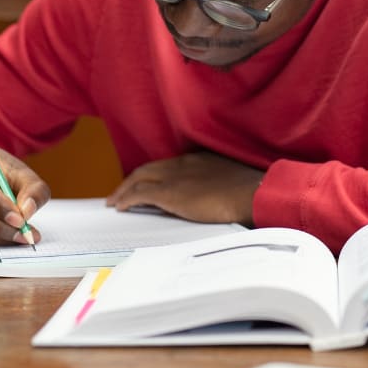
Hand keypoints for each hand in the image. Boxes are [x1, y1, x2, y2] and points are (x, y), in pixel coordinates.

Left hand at [105, 151, 263, 225]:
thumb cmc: (250, 192)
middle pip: (148, 169)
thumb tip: (208, 200)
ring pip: (139, 178)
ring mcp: (175, 177)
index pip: (168, 165)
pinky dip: (127, 198)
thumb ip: (215, 186)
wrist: (252, 192)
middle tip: (121, 192)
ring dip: (125, 189)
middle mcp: (183, 164)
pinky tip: (120, 207)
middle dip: (132, 180)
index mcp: (199, 160)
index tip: (147, 183)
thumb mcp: (230, 183)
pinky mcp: (170, 192)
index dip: (154, 174)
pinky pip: (140, 194)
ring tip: (115, 201)